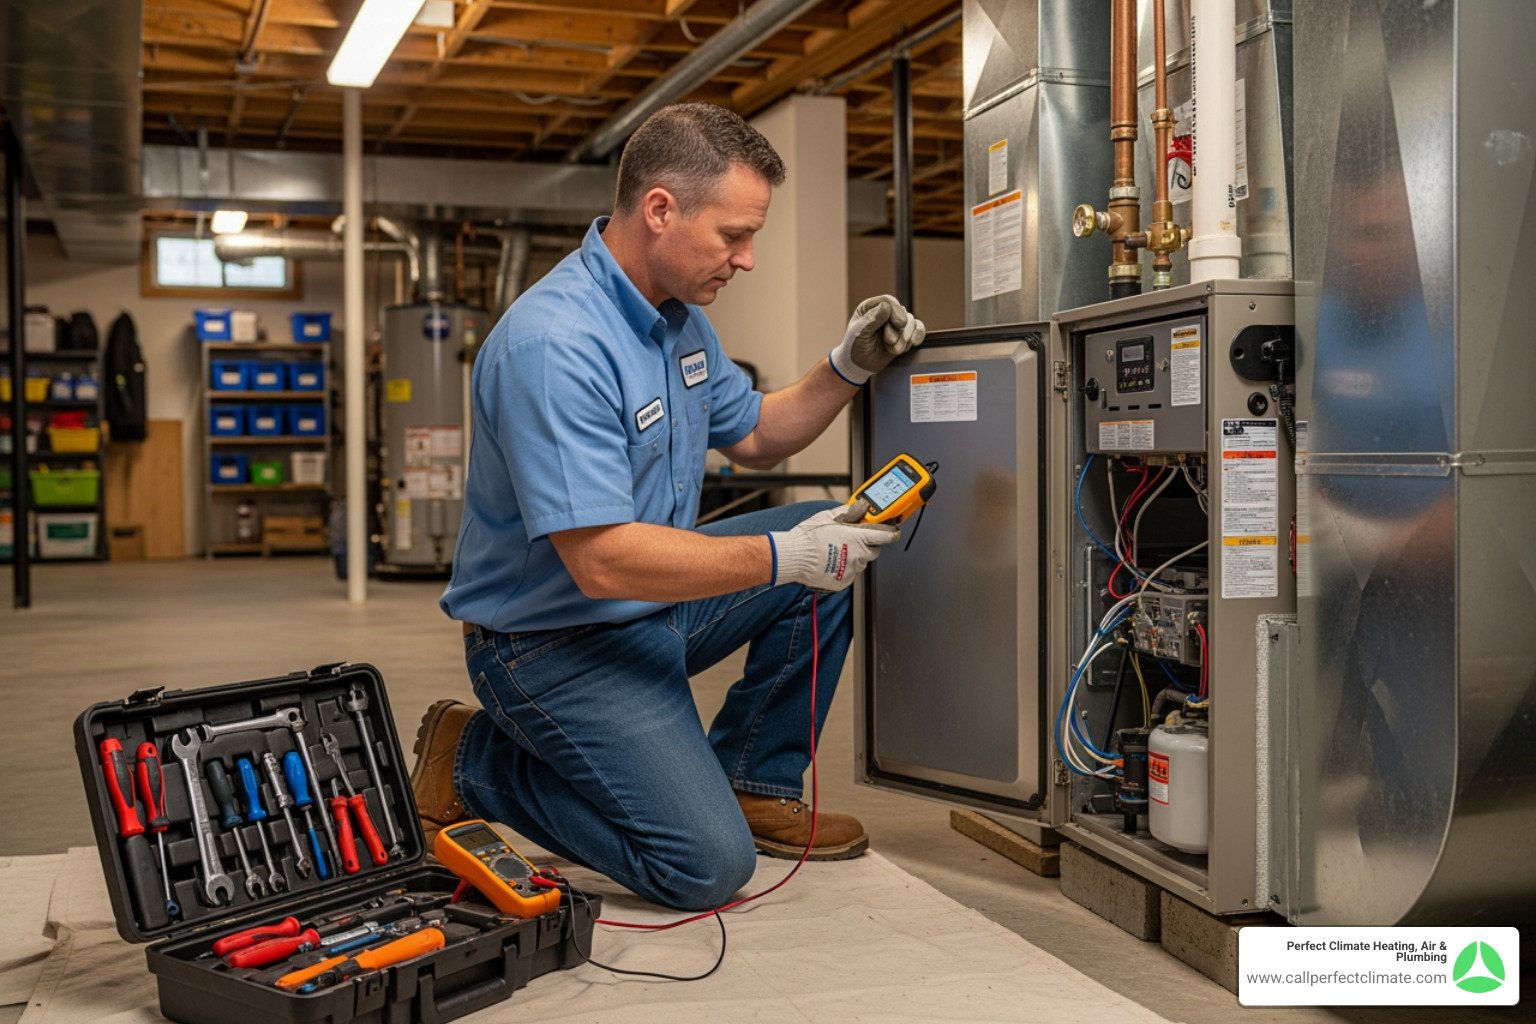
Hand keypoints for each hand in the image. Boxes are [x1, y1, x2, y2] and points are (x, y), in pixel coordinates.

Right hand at [767, 501, 899, 590]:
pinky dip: (843, 569)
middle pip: (874, 551)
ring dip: (854, 557)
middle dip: (868, 544)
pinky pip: (849, 574)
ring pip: (860, 563)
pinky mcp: (843, 582)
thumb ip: (847, 512)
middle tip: (853, 540)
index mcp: (859, 538)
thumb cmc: (809, 536)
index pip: (886, 536)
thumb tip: (858, 508)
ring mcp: (852, 570)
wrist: (794, 557)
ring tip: (835, 551)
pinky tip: (830, 562)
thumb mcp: (828, 516)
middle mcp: (859, 555)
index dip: (891, 533)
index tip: (893, 532)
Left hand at [829, 295, 926, 385]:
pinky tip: (913, 343)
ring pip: (911, 321)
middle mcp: (884, 312)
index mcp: (870, 307)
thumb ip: (871, 320)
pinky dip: (918, 335)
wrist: (859, 365)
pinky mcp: (903, 333)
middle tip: (890, 342)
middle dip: (899, 330)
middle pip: (902, 312)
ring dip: (906, 337)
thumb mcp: (859, 333)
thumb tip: (886, 306)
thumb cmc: (854, 347)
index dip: (896, 311)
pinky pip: (918, 329)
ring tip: (894, 349)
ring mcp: (895, 323)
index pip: (888, 301)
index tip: (898, 324)